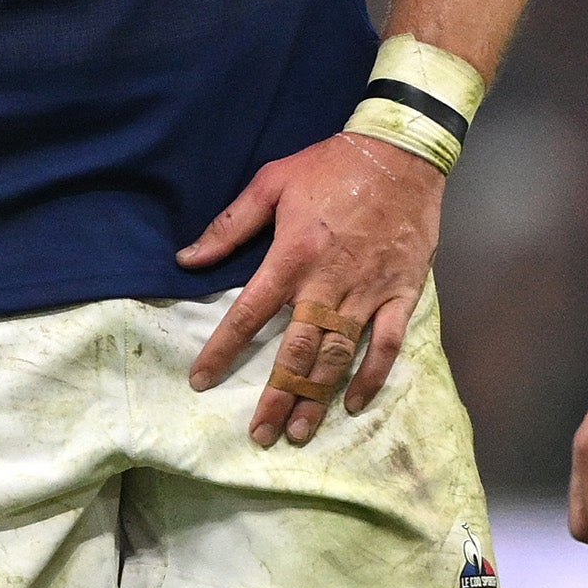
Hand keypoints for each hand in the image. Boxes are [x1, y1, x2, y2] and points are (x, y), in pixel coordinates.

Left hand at [180, 131, 444, 447]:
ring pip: (338, 356)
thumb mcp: (272, 182)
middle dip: (276, 396)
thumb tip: (186, 258)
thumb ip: (230, 225)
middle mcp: (327, 283)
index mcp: (292, 256)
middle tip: (260, 433)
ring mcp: (368, 292)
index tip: (201, 381)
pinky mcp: (401, 294)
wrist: (401, 154)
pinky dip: (372, 377)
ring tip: (299, 431)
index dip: (223, 350)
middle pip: (296, 351)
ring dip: (317, 397)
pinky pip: (386, 345)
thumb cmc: (331, 165)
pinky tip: (355, 403)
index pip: (248, 313)